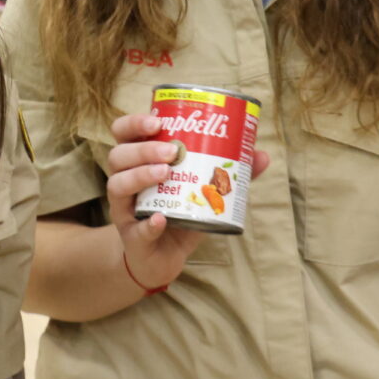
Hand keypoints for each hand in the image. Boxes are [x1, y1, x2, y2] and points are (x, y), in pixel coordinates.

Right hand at [106, 112, 268, 288]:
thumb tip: (261, 155)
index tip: (157, 121)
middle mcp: (124, 181)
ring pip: (117, 185)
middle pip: (118, 155)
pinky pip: (136, 229)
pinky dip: (149, 224)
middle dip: (144, 149)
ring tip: (166, 173)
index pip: (122, 134)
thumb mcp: (200, 190)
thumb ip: (228, 174)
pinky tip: (161, 219)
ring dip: (140, 175)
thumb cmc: (178, 214)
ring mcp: (125, 210)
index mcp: (137, 162)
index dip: (134, 123)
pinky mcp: (132, 238)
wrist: (161, 258)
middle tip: (173, 151)